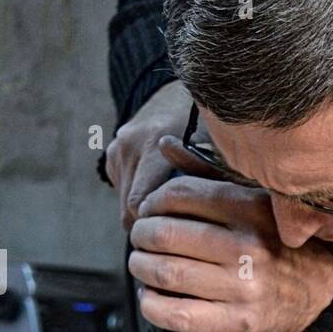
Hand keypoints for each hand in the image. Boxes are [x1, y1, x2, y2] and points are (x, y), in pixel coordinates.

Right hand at [106, 80, 204, 228]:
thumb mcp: (217, 149)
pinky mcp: (112, 154)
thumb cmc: (207, 126)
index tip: (178, 236)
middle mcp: (130, 145)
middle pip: (129, 209)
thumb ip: (213, 180)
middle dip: (150, 225)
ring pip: (124, 203)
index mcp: (154, 143)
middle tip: (176, 237)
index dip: (157, 224)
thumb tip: (220, 221)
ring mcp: (117, 149)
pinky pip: (122, 190)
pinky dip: (139, 198)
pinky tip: (160, 193)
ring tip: (172, 216)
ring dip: (144, 214)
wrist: (176, 94)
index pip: (140, 202)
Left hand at [128, 141, 332, 331]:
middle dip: (140, 236)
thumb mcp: (254, 201)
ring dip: (141, 268)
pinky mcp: (240, 322)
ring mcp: (245, 287)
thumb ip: (208, 174)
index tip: (150, 211)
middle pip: (166, 234)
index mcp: (252, 209)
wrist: (325, 293)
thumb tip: (165, 144)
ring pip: (166, 274)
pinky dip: (152, 305)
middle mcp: (250, 246)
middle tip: (140, 239)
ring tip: (141, 265)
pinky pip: (178, 315)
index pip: (180, 194)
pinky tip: (151, 297)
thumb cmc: (279, 242)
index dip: (153, 202)